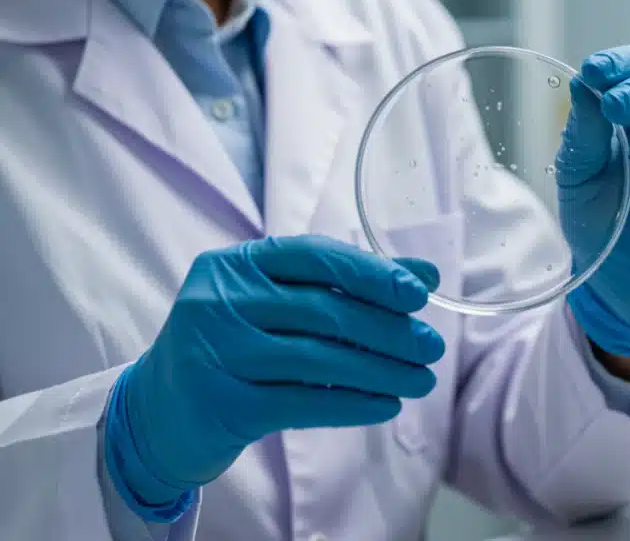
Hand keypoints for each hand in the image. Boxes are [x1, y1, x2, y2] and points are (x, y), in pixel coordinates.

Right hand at [106, 235, 443, 517]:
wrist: (158, 411)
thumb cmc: (233, 346)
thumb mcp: (276, 303)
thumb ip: (345, 285)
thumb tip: (425, 277)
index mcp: (235, 265)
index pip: (315, 257)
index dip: (372, 274)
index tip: (419, 293)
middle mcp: (220, 302)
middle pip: (325, 311)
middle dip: (389, 331)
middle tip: (432, 348)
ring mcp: (216, 353)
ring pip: (319, 359)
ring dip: (382, 371)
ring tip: (422, 381)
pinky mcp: (221, 403)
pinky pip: (303, 402)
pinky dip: (353, 405)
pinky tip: (387, 405)